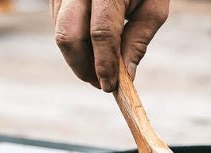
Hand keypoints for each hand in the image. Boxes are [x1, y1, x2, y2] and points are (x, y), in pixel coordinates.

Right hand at [50, 0, 169, 91]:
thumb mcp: (153, 7)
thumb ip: (139, 40)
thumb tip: (127, 76)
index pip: (101, 33)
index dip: (104, 64)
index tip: (110, 87)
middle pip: (68, 35)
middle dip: (83, 67)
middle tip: (101, 84)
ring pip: (60, 31)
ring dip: (78, 57)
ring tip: (100, 67)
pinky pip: (58, 22)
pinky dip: (74, 42)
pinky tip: (92, 46)